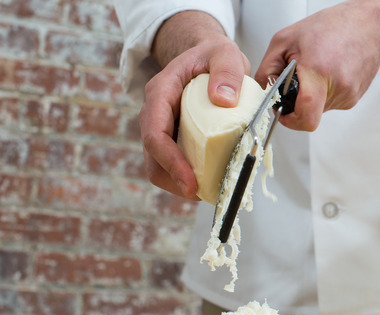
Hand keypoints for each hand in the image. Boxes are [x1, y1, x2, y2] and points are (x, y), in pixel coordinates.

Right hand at [139, 14, 249, 198]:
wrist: (208, 57)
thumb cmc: (214, 56)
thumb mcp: (226, 54)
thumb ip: (227, 72)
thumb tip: (223, 100)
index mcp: (161, 92)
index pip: (154, 132)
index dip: (169, 161)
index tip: (190, 182)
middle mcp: (156, 112)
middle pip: (153, 156)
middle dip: (173, 179)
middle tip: (201, 195)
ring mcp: (164, 127)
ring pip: (159, 165)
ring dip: (179, 183)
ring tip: (207, 192)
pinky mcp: (175, 138)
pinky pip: (174, 163)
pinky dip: (189, 177)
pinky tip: (210, 182)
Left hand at [255, 1, 379, 130]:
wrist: (370, 26)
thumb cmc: (332, 26)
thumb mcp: (287, 39)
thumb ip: (268, 68)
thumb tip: (262, 91)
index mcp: (319, 70)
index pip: (306, 116)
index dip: (291, 121)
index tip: (283, 113)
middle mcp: (338, 87)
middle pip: (309, 114)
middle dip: (298, 102)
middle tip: (299, 79)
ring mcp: (349, 95)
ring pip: (319, 110)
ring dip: (312, 95)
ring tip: (318, 69)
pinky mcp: (354, 98)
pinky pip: (330, 103)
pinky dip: (324, 92)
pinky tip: (329, 72)